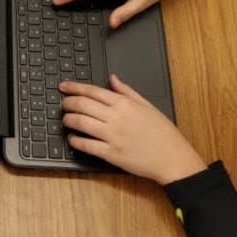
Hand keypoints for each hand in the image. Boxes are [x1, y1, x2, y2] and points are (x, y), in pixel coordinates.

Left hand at [60, 75, 205, 184]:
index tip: (63, 86)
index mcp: (125, 104)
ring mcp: (112, 136)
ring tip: (66, 119)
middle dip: (67, 103)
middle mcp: (116, 118)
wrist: (173, 158)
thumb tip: (112, 78)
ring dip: (68, 120)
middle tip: (63, 103)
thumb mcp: (147, 105)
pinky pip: (86, 145)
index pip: (92, 91)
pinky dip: (75, 140)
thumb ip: (127, 91)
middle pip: (82, 105)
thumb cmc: (163, 132)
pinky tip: (72, 138)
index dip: (74, 87)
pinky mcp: (111, 154)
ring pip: (80, 123)